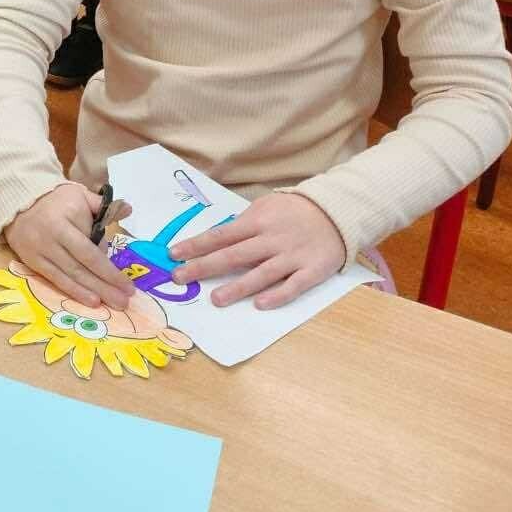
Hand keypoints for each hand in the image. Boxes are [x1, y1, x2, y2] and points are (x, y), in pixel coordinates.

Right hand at [3, 184, 136, 308]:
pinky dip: (73, 291)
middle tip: (124, 301)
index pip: (89, 250)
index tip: (127, 284)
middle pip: (81, 267)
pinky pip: (55, 279)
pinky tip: (90, 301)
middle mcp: (51, 238)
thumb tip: (128, 209)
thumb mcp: (79, 194)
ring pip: (69, 276)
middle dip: (104, 286)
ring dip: (92, 292)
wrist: (18, 202)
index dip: (108, 270)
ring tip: (112, 304)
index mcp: (65, 220)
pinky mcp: (32, 262)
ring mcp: (40, 251)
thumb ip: (103, 205)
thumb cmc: (55, 200)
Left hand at [167, 191, 345, 309]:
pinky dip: (278, 294)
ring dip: (238, 287)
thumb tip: (214, 240)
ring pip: (261, 273)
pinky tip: (260, 304)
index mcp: (257, 221)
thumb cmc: (293, 211)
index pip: (221, 235)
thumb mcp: (265, 208)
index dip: (196, 245)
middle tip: (180, 277)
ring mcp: (292, 255)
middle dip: (205, 266)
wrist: (337, 212)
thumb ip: (243, 225)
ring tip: (215, 299)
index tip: (174, 254)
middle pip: (234, 254)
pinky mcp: (313, 270)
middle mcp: (272, 239)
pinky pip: (294, 285)